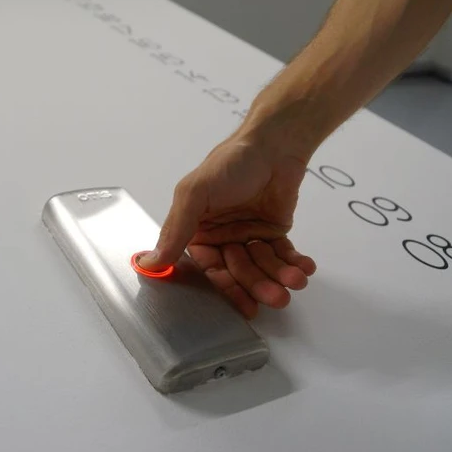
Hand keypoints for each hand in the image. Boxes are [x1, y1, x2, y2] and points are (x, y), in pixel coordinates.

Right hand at [137, 134, 316, 318]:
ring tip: (297, 279)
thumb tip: (147, 263)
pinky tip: (304, 267)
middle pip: (240, 271)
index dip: (227, 288)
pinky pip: (282, 254)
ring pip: (263, 266)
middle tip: (278, 296)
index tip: (245, 307)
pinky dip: (294, 263)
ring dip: (280, 275)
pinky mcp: (273, 230)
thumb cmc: (230, 165)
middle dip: (259, 284)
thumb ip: (175, 231)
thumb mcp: (195, 194)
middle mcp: (221, 235)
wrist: (274, 145)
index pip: (210, 267)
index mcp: (197, 229)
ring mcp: (248, 233)